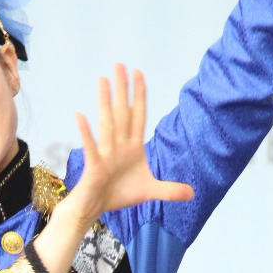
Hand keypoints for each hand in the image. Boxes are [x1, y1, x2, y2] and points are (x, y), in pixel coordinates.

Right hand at [64, 63, 193, 231]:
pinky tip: (80, 116)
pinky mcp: (94, 166)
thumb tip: (192, 194)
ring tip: (103, 80)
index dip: (140, 95)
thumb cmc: (117, 195)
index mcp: (132, 147)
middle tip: (120, 64)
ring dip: (106, 102)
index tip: (139, 73)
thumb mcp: (149, 192)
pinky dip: (86, 133)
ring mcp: (105, 154)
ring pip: (107, 123)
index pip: (138, 116)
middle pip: (122, 112)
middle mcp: (118, 145)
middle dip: (123, 89)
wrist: (95, 208)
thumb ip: (170, 191)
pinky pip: (91, 147)